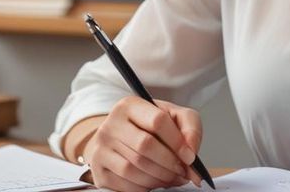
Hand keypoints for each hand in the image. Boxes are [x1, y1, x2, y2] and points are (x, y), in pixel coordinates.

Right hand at [82, 96, 203, 191]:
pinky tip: (156, 183)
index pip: (157, 120)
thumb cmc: (151, 126)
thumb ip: (189, 126)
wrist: (119, 139)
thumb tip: (191, 152)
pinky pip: (124, 184)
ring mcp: (100, 149)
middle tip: (184, 173)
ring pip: (133, 167)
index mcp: (129, 105)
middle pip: (145, 146)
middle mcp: (110, 125)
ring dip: (159, 178)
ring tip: (173, 179)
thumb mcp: (173, 116)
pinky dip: (144, 187)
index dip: (177, 141)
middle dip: (169, 163)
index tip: (190, 157)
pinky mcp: (98, 171)